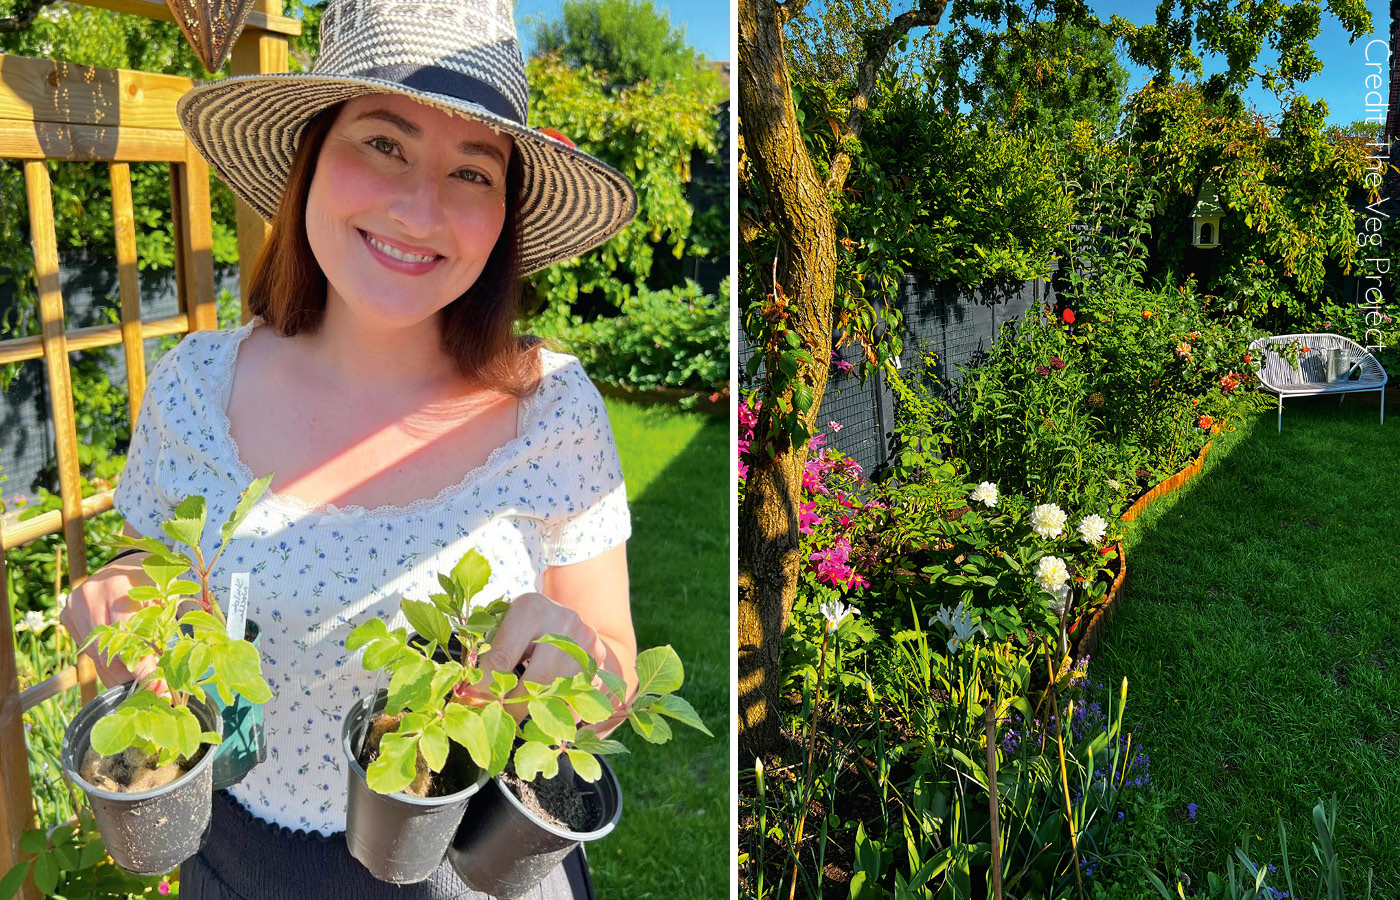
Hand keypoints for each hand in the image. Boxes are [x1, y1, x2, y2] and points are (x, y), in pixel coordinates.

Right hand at [59, 553, 165, 693]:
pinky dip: (105, 663)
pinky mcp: (67, 614)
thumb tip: (162, 676)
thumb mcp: (166, 599)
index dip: (141, 667)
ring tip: (138, 688)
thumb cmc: (154, 580)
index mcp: (118, 588)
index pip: (127, 638)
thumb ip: (161, 632)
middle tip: (152, 693)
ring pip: (95, 655)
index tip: (157, 688)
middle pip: (107, 651)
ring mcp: (74, 605)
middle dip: (129, 678)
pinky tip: (121, 673)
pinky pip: (87, 649)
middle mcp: (90, 596)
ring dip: (116, 676)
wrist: (127, 560)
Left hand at [469, 591, 611, 723]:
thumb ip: (491, 653)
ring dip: (538, 709)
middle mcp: (563, 621)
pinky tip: (549, 711)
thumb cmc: (524, 624)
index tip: (473, 708)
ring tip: (521, 715)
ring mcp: (586, 641)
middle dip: (514, 707)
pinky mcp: (599, 659)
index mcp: (531, 609)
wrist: (565, 614)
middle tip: (498, 722)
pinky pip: (579, 697)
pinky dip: (562, 709)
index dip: (486, 687)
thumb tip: (471, 695)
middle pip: (537, 680)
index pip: (502, 657)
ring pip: (559, 691)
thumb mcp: (505, 626)